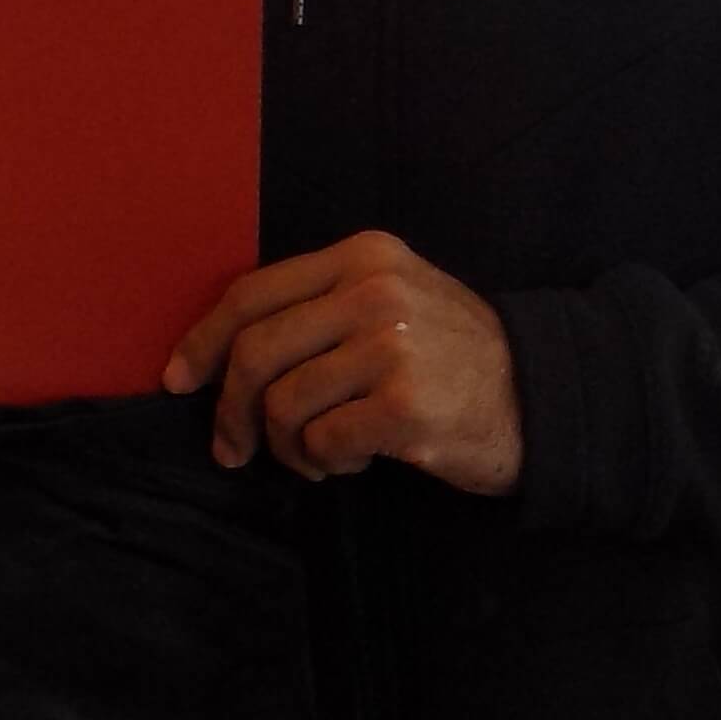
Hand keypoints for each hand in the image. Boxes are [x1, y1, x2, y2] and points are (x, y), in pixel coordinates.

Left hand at [164, 231, 521, 491]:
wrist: (542, 397)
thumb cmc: (454, 357)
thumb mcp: (395, 299)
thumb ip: (320, 307)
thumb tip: (224, 354)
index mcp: (363, 257)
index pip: (252, 294)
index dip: (202, 342)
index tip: (178, 380)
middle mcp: (374, 292)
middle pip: (254, 353)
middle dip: (229, 411)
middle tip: (233, 448)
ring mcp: (391, 347)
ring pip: (282, 405)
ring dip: (289, 447)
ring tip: (321, 454)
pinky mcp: (405, 406)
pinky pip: (322, 443)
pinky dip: (326, 462)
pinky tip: (354, 460)